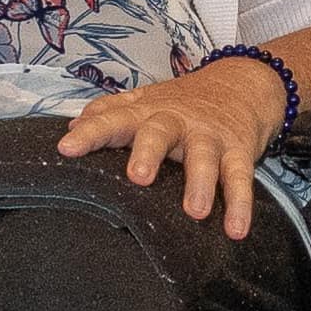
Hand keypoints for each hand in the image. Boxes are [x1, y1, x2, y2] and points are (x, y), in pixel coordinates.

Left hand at [59, 63, 286, 235]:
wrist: (244, 82)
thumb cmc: (183, 101)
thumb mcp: (144, 100)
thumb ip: (109, 112)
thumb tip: (70, 127)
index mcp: (146, 112)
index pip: (113, 119)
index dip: (90, 133)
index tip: (66, 148)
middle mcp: (176, 122)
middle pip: (159, 132)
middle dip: (149, 152)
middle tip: (138, 177)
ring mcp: (208, 136)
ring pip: (204, 156)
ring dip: (200, 183)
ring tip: (195, 211)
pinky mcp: (239, 150)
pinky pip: (240, 177)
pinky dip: (240, 203)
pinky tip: (236, 229)